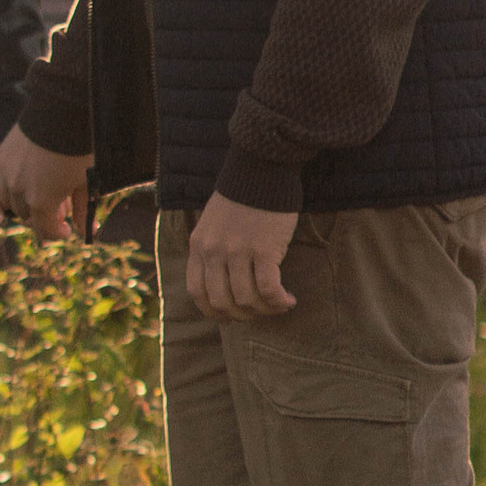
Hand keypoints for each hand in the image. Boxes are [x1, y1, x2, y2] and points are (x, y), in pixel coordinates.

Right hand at [0, 125, 90, 240]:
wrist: (61, 112)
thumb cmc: (77, 149)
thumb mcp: (84, 183)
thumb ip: (83, 212)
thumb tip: (88, 232)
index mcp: (41, 201)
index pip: (44, 231)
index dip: (57, 233)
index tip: (66, 229)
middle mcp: (18, 191)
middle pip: (27, 216)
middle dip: (42, 214)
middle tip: (58, 205)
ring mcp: (5, 175)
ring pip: (8, 203)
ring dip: (22, 203)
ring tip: (38, 192)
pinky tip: (11, 194)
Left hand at [184, 193, 298, 320]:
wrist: (261, 169)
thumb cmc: (242, 196)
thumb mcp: (212, 223)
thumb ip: (212, 249)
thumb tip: (222, 282)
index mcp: (199, 245)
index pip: (197, 292)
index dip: (212, 311)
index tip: (229, 317)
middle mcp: (214, 251)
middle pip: (222, 302)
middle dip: (242, 315)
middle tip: (258, 312)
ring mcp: (237, 251)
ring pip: (246, 299)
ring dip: (264, 311)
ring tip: (278, 306)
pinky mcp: (264, 250)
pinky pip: (268, 289)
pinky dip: (278, 301)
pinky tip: (288, 300)